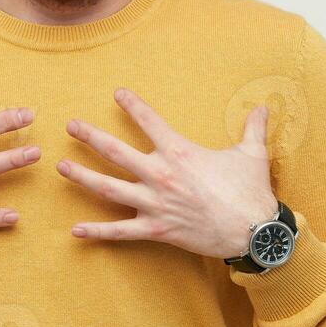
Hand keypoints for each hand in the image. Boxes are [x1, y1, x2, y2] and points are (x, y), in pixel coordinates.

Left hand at [56, 87, 278, 259]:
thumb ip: (253, 128)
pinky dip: (97, 232)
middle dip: (90, 137)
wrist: (254, 233)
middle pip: (116, 152)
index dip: (133, 105)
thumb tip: (264, 106)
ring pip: (109, 189)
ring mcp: (155, 204)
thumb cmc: (251, 192)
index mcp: (181, 152)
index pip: (150, 121)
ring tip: (61, 168)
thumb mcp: (253, 154)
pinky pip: (121, 232)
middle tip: (70, 126)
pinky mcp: (156, 230)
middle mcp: (162, 175)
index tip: (117, 93)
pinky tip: (75, 231)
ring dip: (83, 177)